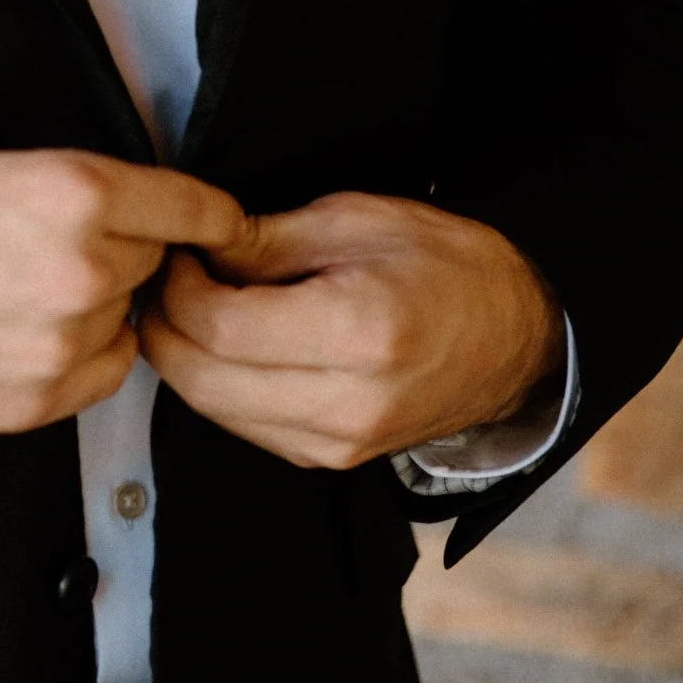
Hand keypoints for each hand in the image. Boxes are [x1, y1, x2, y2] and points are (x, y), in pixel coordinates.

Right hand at [0, 149, 244, 432]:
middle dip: (124, 256)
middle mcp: (83, 268)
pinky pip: (101, 374)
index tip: (221, 225)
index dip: (209, 216)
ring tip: (22, 293)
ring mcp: (63, 341)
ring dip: (98, 309)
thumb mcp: (1, 166)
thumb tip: (154, 218)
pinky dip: (78, 356)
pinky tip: (21, 334)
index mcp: (75, 192)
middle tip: (55, 250)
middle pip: (156, 265)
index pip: (192, 207)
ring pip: (127, 321)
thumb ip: (89, 192)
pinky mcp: (38, 399)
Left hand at [139, 192, 562, 469]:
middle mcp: (348, 404)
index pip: (220, 326)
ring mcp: (339, 444)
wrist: (517, 339)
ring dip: (184, 357)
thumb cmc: (445, 266)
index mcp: (360, 333)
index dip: (178, 287)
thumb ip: (263, 241)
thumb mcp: (355, 222)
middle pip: (203, 378)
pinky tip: (225, 343)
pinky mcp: (330, 460)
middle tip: (168, 276)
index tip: (178, 251)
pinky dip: (216, 385)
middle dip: (165, 324)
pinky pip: (242, 426)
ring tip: (194, 303)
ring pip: (212, 408)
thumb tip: (192, 246)